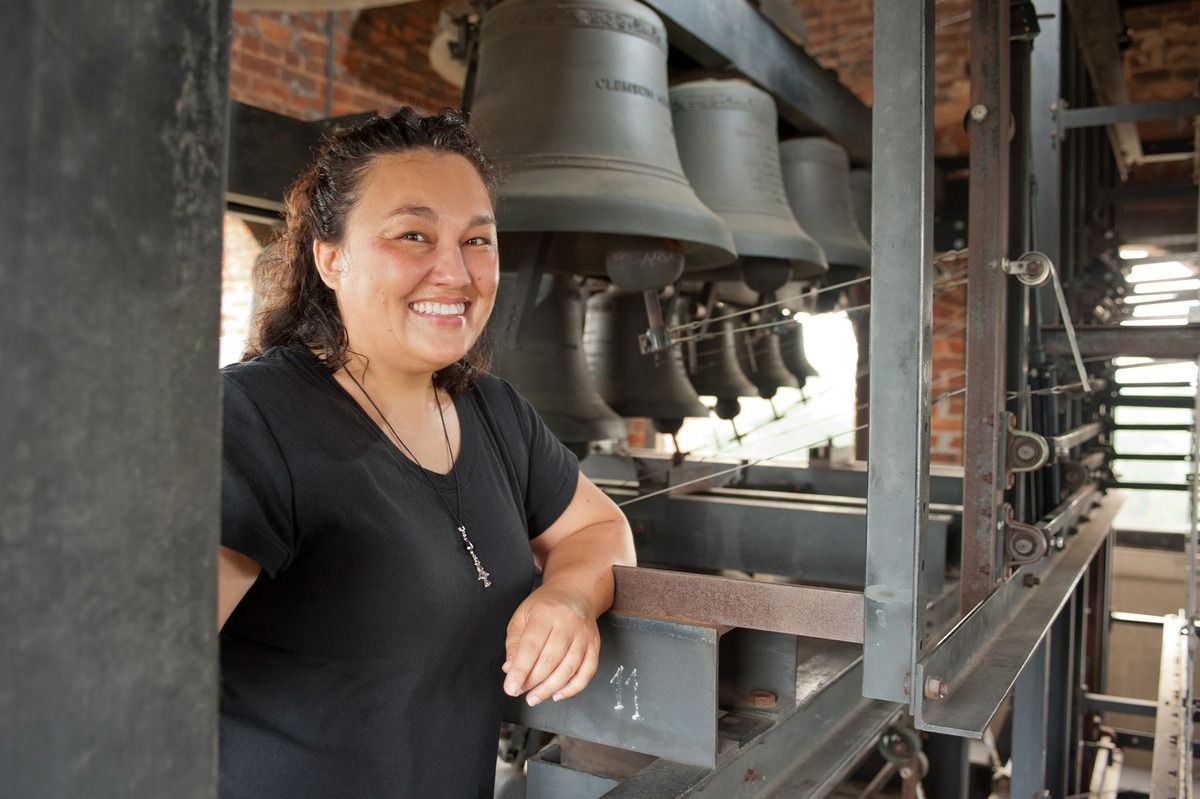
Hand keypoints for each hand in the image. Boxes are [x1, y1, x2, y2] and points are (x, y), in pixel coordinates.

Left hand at [502, 584, 599, 706]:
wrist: (575, 593)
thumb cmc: (545, 606)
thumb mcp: (523, 615)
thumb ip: (514, 642)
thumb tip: (510, 669)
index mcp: (546, 614)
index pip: (532, 646)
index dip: (520, 670)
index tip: (510, 687)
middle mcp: (568, 624)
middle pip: (550, 660)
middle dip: (532, 681)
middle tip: (519, 692)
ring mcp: (584, 636)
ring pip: (568, 669)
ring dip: (549, 689)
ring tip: (533, 698)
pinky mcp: (595, 646)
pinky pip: (586, 673)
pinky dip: (572, 688)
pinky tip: (557, 695)